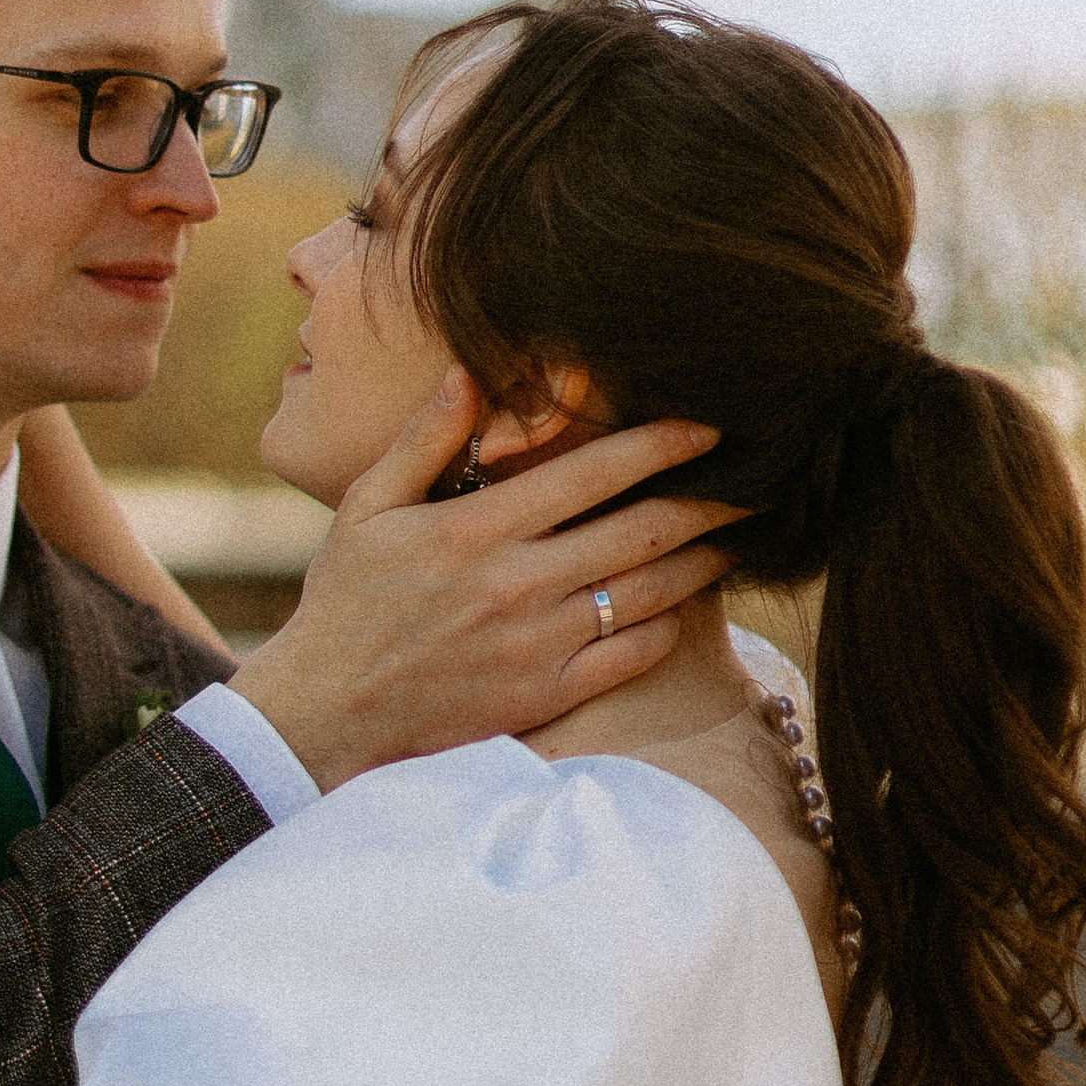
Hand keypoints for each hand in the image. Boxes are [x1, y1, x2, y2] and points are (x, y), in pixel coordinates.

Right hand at [232, 387, 733, 788]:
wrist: (327, 711)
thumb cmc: (346, 602)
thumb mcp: (366, 509)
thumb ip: (423, 441)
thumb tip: (466, 375)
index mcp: (476, 527)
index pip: (592, 471)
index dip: (660, 444)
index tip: (708, 427)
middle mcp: (517, 583)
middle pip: (641, 530)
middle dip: (709, 501)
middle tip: (758, 482)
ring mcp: (537, 643)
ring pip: (649, 592)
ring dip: (703, 561)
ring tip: (737, 538)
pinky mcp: (546, 695)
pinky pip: (631, 655)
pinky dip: (667, 626)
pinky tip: (682, 606)